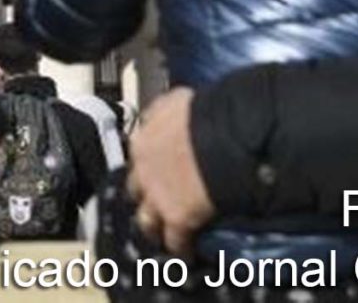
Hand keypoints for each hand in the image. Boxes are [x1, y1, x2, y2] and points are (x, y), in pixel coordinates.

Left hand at [127, 88, 213, 256]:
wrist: (223, 136)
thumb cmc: (206, 112)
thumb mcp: (179, 101)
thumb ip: (168, 109)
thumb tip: (172, 107)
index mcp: (143, 138)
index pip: (138, 155)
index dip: (147, 164)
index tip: (153, 170)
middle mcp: (143, 169)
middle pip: (134, 188)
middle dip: (143, 196)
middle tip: (153, 203)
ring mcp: (157, 196)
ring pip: (146, 220)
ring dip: (153, 227)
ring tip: (161, 236)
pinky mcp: (176, 218)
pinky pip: (175, 241)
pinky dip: (180, 249)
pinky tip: (184, 256)